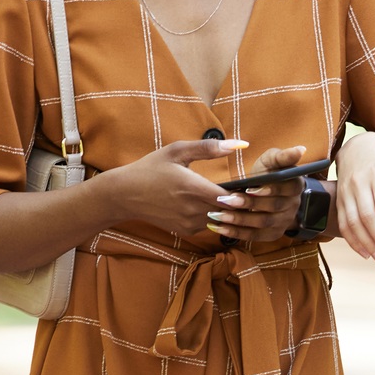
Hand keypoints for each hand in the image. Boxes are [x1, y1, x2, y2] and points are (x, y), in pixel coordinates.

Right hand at [99, 138, 249, 237]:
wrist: (126, 194)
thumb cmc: (152, 168)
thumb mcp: (177, 151)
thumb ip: (209, 148)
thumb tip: (240, 144)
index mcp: (193, 188)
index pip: (231, 199)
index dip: (243, 194)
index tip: (249, 186)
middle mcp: (192, 209)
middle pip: (228, 212)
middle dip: (238, 203)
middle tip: (244, 191)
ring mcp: (188, 222)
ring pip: (219, 219)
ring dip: (224, 210)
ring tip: (226, 196)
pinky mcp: (185, 230)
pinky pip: (206, 224)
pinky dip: (210, 215)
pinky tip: (205, 204)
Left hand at [203, 143, 309, 244]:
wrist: (268, 191)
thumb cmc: (268, 172)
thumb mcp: (273, 160)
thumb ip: (283, 156)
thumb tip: (300, 149)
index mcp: (295, 186)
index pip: (286, 189)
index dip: (269, 190)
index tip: (249, 188)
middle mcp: (293, 206)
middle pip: (272, 208)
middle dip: (248, 205)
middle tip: (225, 200)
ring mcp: (283, 222)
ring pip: (262, 224)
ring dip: (239, 220)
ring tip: (217, 215)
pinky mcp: (272, 234)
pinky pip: (254, 236)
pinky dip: (236, 233)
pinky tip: (218, 227)